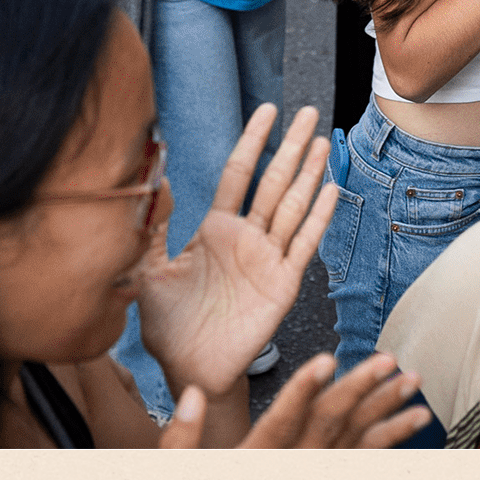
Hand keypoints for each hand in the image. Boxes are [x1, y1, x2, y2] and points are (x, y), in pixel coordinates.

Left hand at [137, 104, 334, 398]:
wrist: (188, 369)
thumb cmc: (167, 324)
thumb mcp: (148, 271)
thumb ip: (152, 230)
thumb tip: (152, 184)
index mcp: (216, 229)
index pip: (239, 173)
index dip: (253, 141)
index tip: (268, 111)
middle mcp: (247, 237)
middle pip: (274, 181)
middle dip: (291, 147)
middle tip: (310, 113)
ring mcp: (268, 259)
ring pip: (294, 206)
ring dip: (309, 174)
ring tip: (322, 142)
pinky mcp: (283, 285)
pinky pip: (304, 245)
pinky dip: (318, 218)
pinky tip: (331, 191)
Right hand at [160, 353, 430, 450]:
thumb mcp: (177, 478)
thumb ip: (179, 440)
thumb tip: (193, 394)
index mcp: (252, 464)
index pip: (280, 423)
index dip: (302, 391)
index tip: (325, 360)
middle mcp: (288, 474)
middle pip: (326, 427)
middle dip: (360, 390)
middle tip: (389, 361)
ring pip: (354, 444)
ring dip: (386, 412)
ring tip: (412, 385)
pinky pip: (364, 464)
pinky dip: (390, 442)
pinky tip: (413, 422)